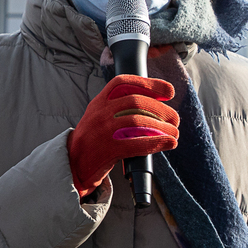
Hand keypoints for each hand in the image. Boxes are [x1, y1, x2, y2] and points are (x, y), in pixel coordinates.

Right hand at [67, 74, 178, 196]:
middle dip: (161, 109)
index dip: (150, 84)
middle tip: (175, 118)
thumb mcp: (98, 117)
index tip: (168, 92)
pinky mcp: (107, 150)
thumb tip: (154, 104)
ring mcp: (102, 131)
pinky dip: (157, 142)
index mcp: (99, 102)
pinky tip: (169, 143)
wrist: (72, 165)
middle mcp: (99, 113)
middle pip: (136, 102)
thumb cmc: (92, 141)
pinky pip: (137, 143)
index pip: (124, 83)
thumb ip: (118, 107)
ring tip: (174, 133)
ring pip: (139, 121)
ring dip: (163, 127)